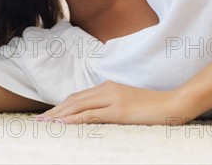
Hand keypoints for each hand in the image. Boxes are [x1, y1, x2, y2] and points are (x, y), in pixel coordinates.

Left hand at [34, 80, 196, 125]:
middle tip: (37, 121)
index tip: (47, 116)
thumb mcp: (128, 104)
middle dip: (54, 111)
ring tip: (44, 124)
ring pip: (78, 106)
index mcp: (108, 86)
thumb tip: (96, 116)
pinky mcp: (118, 110)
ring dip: (58, 116)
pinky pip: (91, 115)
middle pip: (73, 100)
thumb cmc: (153, 107)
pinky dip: (74, 120)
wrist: (174, 103)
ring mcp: (112, 98)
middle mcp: (107, 89)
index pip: (78, 97)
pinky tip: (62, 124)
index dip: (61, 106)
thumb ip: (111, 106)